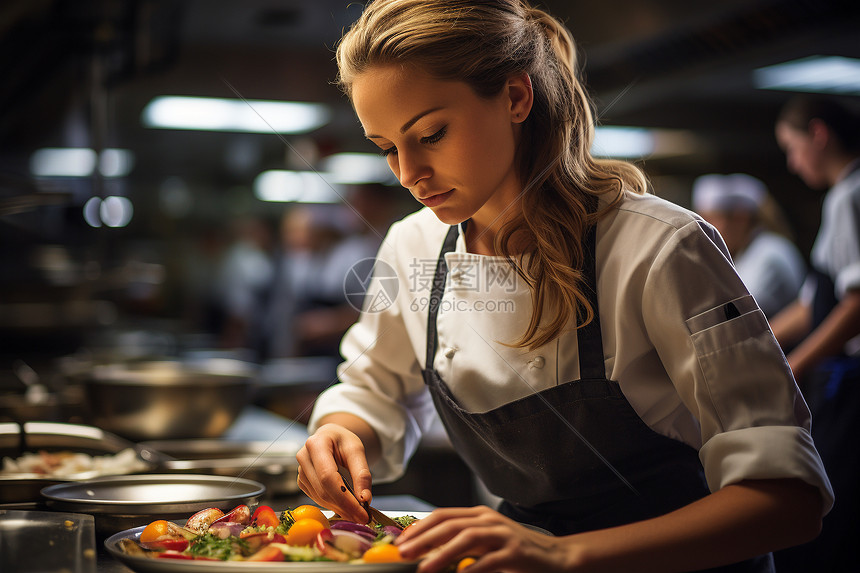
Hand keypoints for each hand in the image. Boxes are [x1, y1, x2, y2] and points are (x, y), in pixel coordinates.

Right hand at [296, 423, 371, 523]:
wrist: (330, 437)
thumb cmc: (343, 442)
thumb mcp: (357, 450)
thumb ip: (362, 473)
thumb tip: (365, 499)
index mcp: (316, 444)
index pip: (328, 477)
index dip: (345, 499)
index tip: (362, 513)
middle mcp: (303, 457)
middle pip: (323, 490)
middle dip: (345, 507)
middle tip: (364, 518)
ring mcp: (300, 471)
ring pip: (320, 498)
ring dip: (340, 509)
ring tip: (358, 513)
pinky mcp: (302, 482)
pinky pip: (317, 498)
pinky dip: (333, 505)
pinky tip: (346, 506)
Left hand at [396, 506, 577, 572]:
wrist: (555, 556)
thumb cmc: (516, 551)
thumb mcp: (487, 540)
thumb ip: (462, 540)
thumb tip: (428, 548)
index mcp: (480, 515)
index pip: (443, 515)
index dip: (420, 527)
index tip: (402, 540)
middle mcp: (490, 520)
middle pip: (451, 524)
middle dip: (424, 539)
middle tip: (403, 552)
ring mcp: (503, 535)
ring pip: (466, 539)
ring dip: (442, 554)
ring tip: (424, 568)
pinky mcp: (515, 553)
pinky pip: (489, 561)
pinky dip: (471, 570)